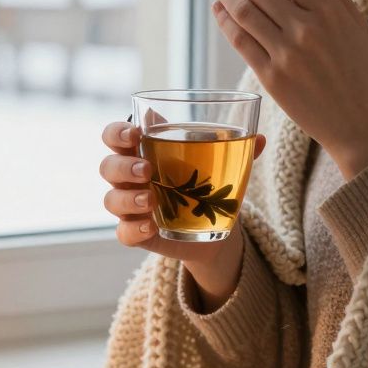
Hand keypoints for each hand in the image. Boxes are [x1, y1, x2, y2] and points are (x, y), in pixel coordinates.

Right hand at [100, 121, 265, 309]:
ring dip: (127, 198)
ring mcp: (130, 208)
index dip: (117, 132)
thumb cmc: (209, 185)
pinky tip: (152, 226)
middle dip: (123, 166)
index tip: (135, 133)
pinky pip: (123, 233)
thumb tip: (260, 138)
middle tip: (147, 170)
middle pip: (107, 167)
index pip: (115, 136)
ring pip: (111, 200)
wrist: (215, 229)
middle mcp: (130, 179)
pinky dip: (134, 229)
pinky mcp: (137, 234)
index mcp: (144, 151)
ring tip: (151, 201)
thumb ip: (239, 150)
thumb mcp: (224, 165)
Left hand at [206, 0, 367, 178]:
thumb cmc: (361, 72)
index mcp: (329, 10)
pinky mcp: (271, 78)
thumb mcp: (356, 24)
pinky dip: (225, 22)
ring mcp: (287, 54)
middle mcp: (306, 28)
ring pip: (244, 11)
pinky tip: (218, 8)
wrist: (361, 123)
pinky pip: (241, 42)